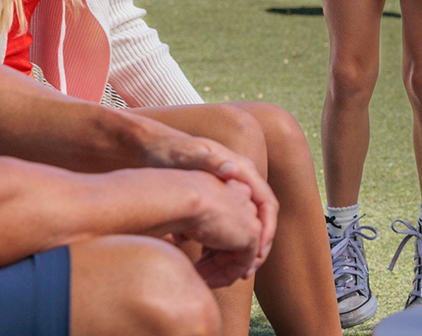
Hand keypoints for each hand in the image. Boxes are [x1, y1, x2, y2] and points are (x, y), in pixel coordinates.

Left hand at [141, 128, 277, 267]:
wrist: (153, 147)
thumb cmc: (172, 151)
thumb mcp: (190, 155)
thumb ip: (212, 163)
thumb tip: (234, 170)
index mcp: (243, 170)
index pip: (268, 204)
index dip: (268, 230)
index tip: (258, 254)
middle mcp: (240, 182)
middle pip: (259, 221)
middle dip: (254, 250)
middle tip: (244, 273)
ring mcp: (228, 193)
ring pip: (243, 229)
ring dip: (236, 253)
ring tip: (222, 274)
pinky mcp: (214, 202)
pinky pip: (226, 230)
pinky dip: (220, 249)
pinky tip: (204, 262)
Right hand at [170, 174, 265, 287]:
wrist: (180, 197)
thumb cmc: (171, 201)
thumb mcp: (181, 209)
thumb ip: (190, 221)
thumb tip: (182, 238)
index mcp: (227, 186)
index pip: (224, 218)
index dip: (210, 241)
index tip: (196, 255)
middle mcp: (242, 197)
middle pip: (232, 235)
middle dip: (214, 258)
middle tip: (195, 272)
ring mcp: (249, 215)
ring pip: (237, 251)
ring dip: (218, 270)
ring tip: (198, 280)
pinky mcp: (252, 234)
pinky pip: (242, 263)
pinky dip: (226, 276)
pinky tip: (206, 282)